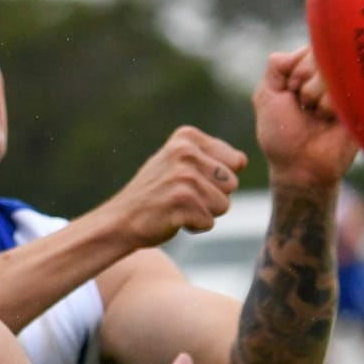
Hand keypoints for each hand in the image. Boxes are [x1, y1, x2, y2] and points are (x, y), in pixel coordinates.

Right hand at [99, 126, 249, 248]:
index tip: (187, 181)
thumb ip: (212, 158)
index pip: (236, 162)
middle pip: (232, 184)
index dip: (216, 179)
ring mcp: (183, 176)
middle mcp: (185, 152)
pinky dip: (194, 226)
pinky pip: (209, 221)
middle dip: (212, 197)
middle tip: (181, 197)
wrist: (121, 220)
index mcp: (187, 137)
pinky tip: (172, 218)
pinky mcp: (181, 201)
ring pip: (224, 205)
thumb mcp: (180, 164)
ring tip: (177, 207)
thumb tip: (242, 161)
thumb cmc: (156, 194)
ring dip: (203, 213)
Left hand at [255, 48, 358, 188]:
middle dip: (305, 82)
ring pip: (333, 70)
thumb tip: (303, 49)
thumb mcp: (266, 96)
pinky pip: (345, 89)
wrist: (300, 169)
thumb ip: (276, 66)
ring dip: (316, 96)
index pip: (312, 47)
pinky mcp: (363, 104)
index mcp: (313, 71)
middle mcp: (334, 76)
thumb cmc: (281, 136)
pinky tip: (329, 121)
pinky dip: (329, 106)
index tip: (291, 92)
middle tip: (304, 106)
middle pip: (324, 54)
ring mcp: (350, 89)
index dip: (298, 70)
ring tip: (317, 116)